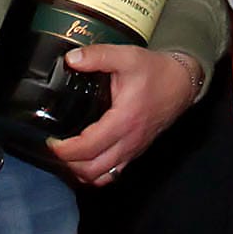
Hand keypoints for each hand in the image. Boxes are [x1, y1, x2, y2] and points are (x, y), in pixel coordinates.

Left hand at [47, 46, 196, 184]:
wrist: (182, 83)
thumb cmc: (156, 71)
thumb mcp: (127, 56)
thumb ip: (98, 56)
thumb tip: (71, 59)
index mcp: (124, 120)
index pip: (89, 148)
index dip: (65, 150)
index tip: (50, 141)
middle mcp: (129, 141)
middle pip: (92, 170)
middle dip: (68, 164)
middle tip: (54, 148)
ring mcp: (133, 150)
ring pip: (102, 177)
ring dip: (81, 172)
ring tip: (66, 155)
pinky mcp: (135, 151)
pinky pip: (113, 173)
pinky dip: (95, 173)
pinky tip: (84, 159)